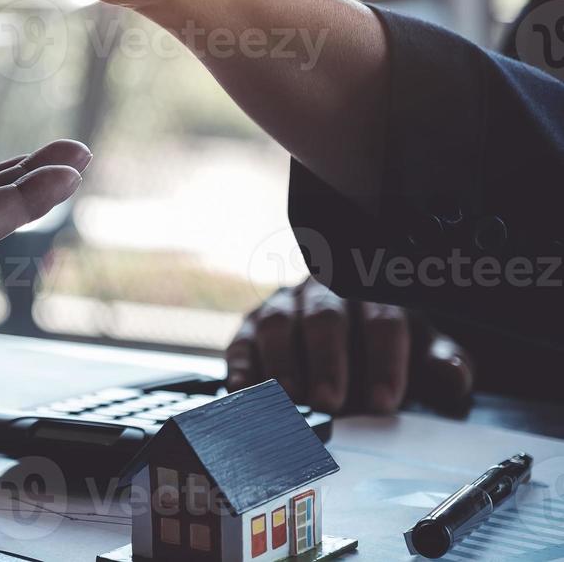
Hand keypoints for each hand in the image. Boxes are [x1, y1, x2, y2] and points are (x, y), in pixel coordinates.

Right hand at [225, 278, 473, 414]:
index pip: (382, 320)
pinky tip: (245, 390)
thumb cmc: (388, 351)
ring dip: (284, 362)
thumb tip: (452, 374)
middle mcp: (325, 294)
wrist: (350, 339)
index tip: (385, 399)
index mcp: (375, 296)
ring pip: (278, 323)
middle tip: (331, 400)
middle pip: (325, 319)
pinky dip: (242, 366)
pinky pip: (241, 341)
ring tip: (292, 397)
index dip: (383, 360)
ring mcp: (284, 308)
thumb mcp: (423, 355)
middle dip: (328, 361)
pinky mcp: (250, 328)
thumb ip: (443, 366)